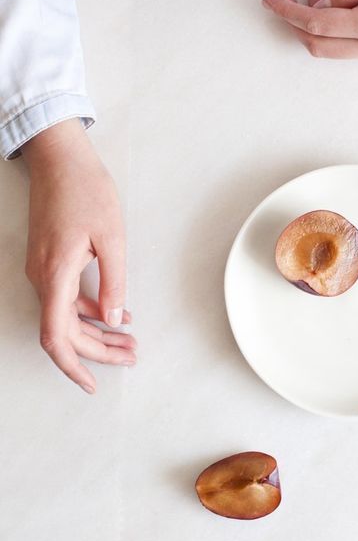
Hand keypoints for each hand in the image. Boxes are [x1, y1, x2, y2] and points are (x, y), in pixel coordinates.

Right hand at [22, 119, 135, 393]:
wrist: (60, 157)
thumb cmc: (86, 190)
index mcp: (56, 275)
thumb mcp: (112, 238)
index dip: (74, 366)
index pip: (57, 337)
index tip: (93, 384)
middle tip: (133, 356)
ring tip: (131, 341)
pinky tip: (117, 313)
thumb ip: (114, 282)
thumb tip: (115, 319)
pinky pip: (65, 299)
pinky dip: (90, 311)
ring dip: (97, 333)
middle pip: (66, 332)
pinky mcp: (48, 261)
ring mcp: (43, 270)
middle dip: (99, 351)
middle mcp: (43, 277)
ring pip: (66, 317)